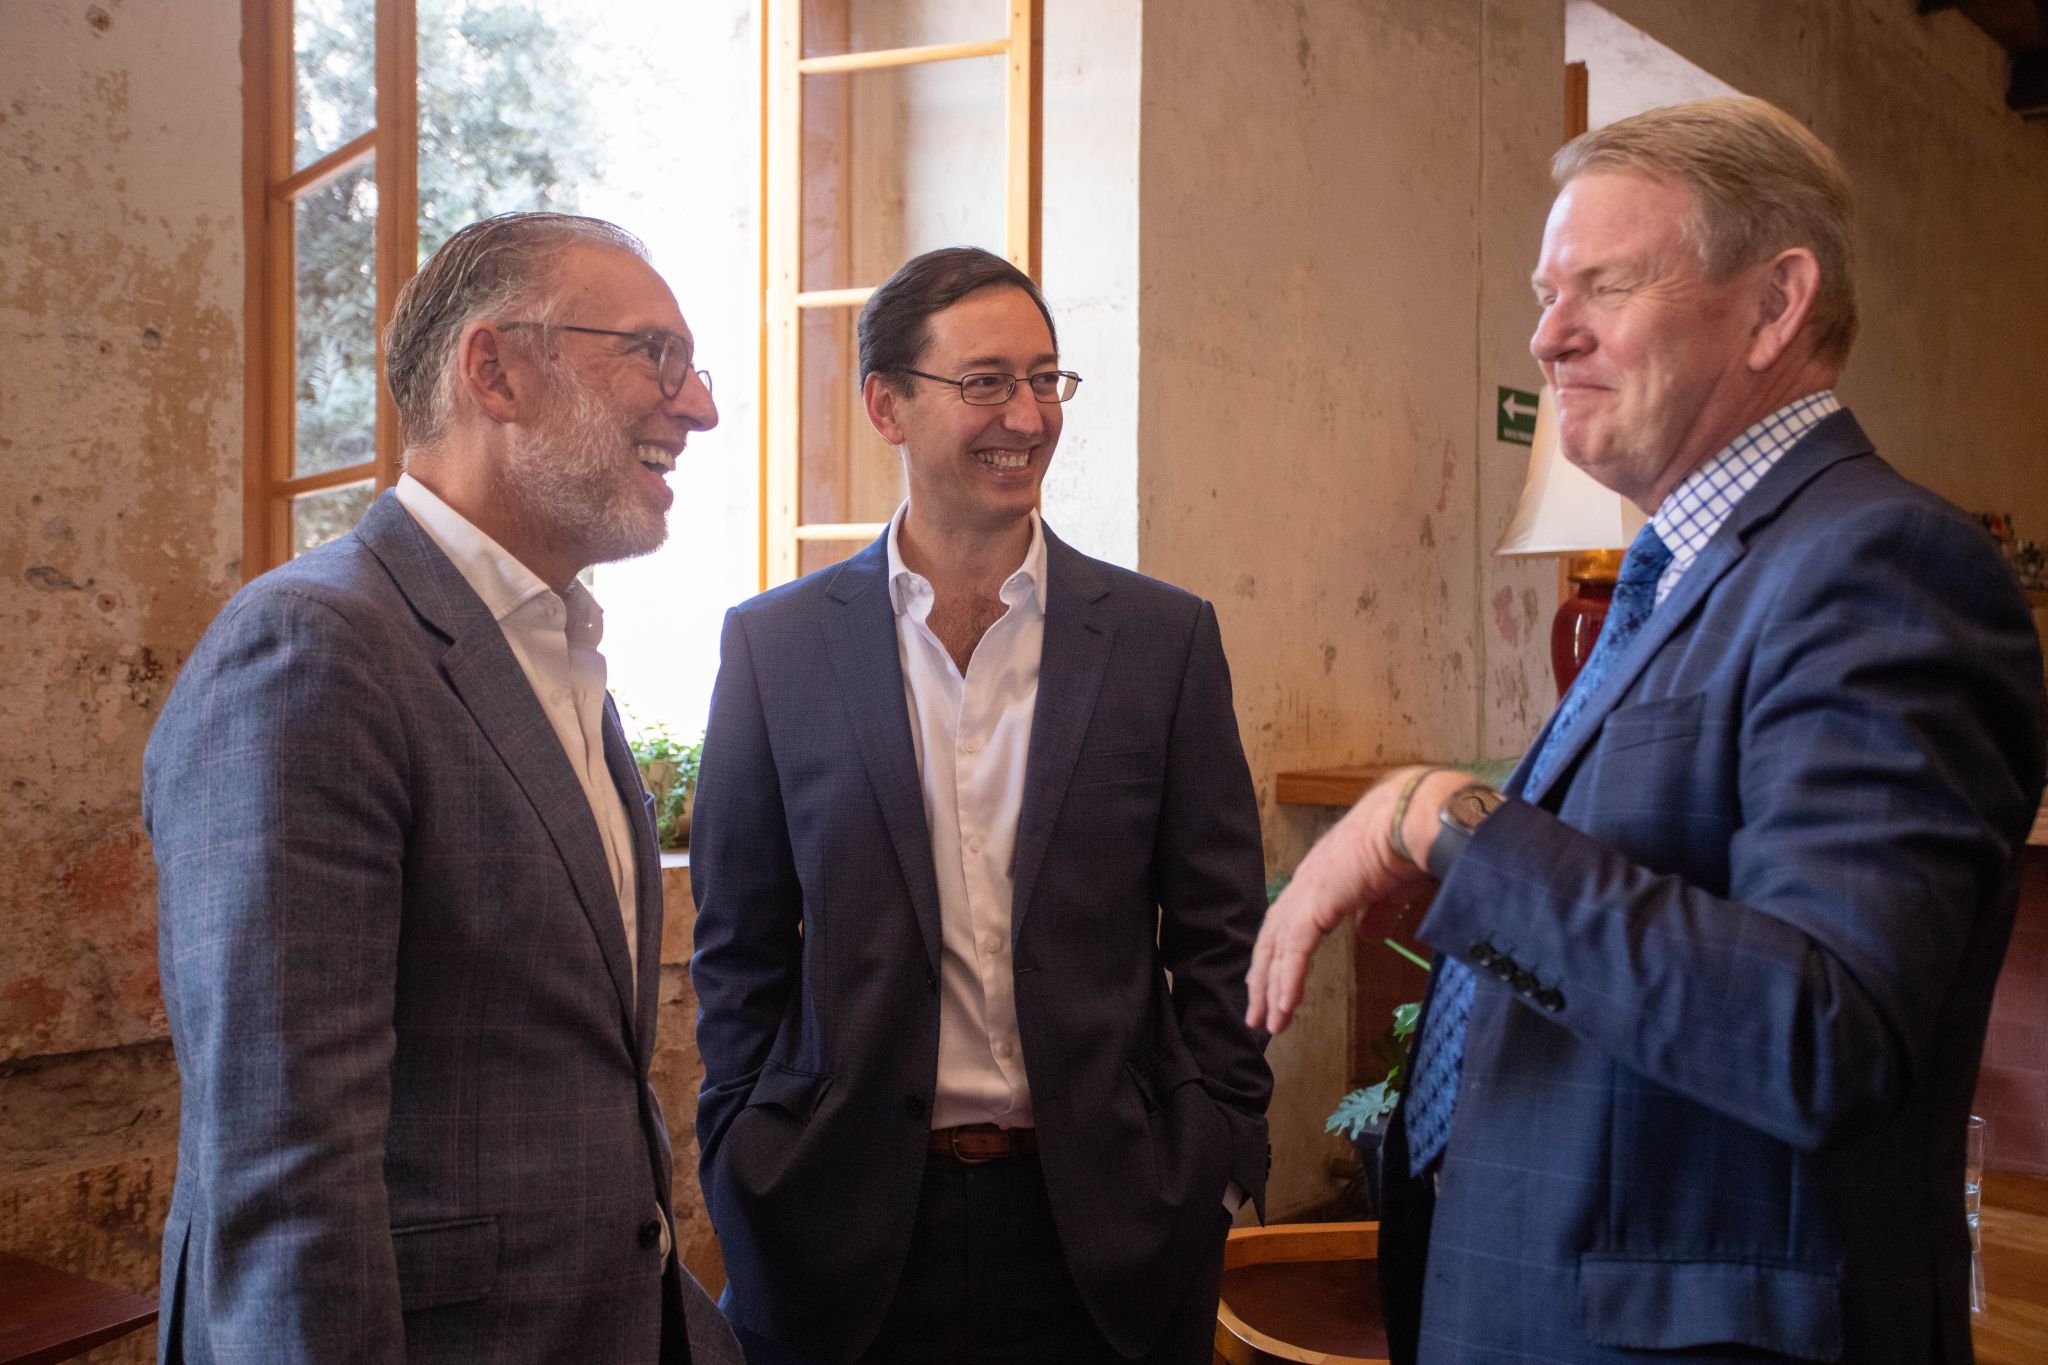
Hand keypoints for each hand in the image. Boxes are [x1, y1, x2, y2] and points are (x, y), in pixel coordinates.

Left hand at [1245, 766, 1467, 1033]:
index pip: (1287, 924)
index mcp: (1321, 878)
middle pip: (1272, 939)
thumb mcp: (1391, 890)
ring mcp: (1308, 892)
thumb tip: (1370, 936)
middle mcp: (1306, 884)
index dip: (1277, 957)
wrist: (1415, 817)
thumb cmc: (1410, 844)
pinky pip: (1296, 949)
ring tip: (1267, 1025)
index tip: (1272, 987)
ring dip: (1271, 989)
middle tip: (1256, 1017)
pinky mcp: (1318, 902)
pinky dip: (1288, 980)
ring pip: (1278, 948)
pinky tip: (1284, 1007)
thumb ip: (1377, 913)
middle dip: (1262, 980)